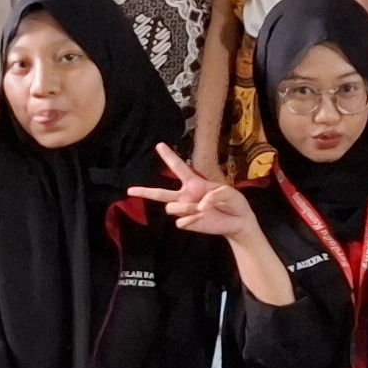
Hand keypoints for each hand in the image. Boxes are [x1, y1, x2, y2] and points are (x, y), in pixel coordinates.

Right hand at [131, 144, 260, 240]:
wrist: (238, 222)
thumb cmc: (234, 203)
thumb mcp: (230, 192)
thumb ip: (216, 194)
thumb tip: (200, 205)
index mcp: (195, 182)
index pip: (179, 167)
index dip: (169, 156)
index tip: (159, 145)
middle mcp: (186, 195)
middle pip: (160, 193)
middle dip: (144, 191)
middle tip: (129, 190)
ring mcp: (186, 210)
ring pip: (171, 207)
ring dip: (185, 207)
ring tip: (202, 210)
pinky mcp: (188, 223)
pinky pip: (181, 221)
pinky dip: (191, 220)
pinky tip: (202, 219)